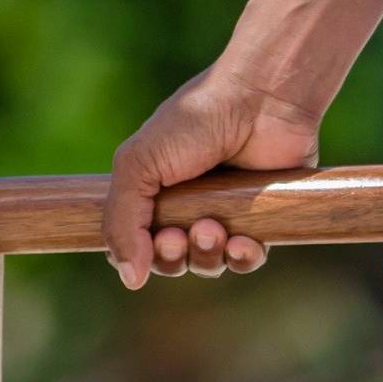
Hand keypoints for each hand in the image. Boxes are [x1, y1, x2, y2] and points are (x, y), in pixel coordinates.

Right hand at [103, 59, 326, 285]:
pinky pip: (247, 259)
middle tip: (178, 237)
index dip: (138, 254)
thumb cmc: (195, 123)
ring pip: (208, 263)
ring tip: (212, 229)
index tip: (150, 240)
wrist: (259, 102)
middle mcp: (186, 205)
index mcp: (153, 190)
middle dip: (171, 257)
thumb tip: (129, 279)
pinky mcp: (261, 218)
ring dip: (205, 256)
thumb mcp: (139, 165)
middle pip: (171, 260)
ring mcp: (225, 213)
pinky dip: (242, 258)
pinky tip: (241, 242)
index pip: (135, 244)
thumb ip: (121, 221)